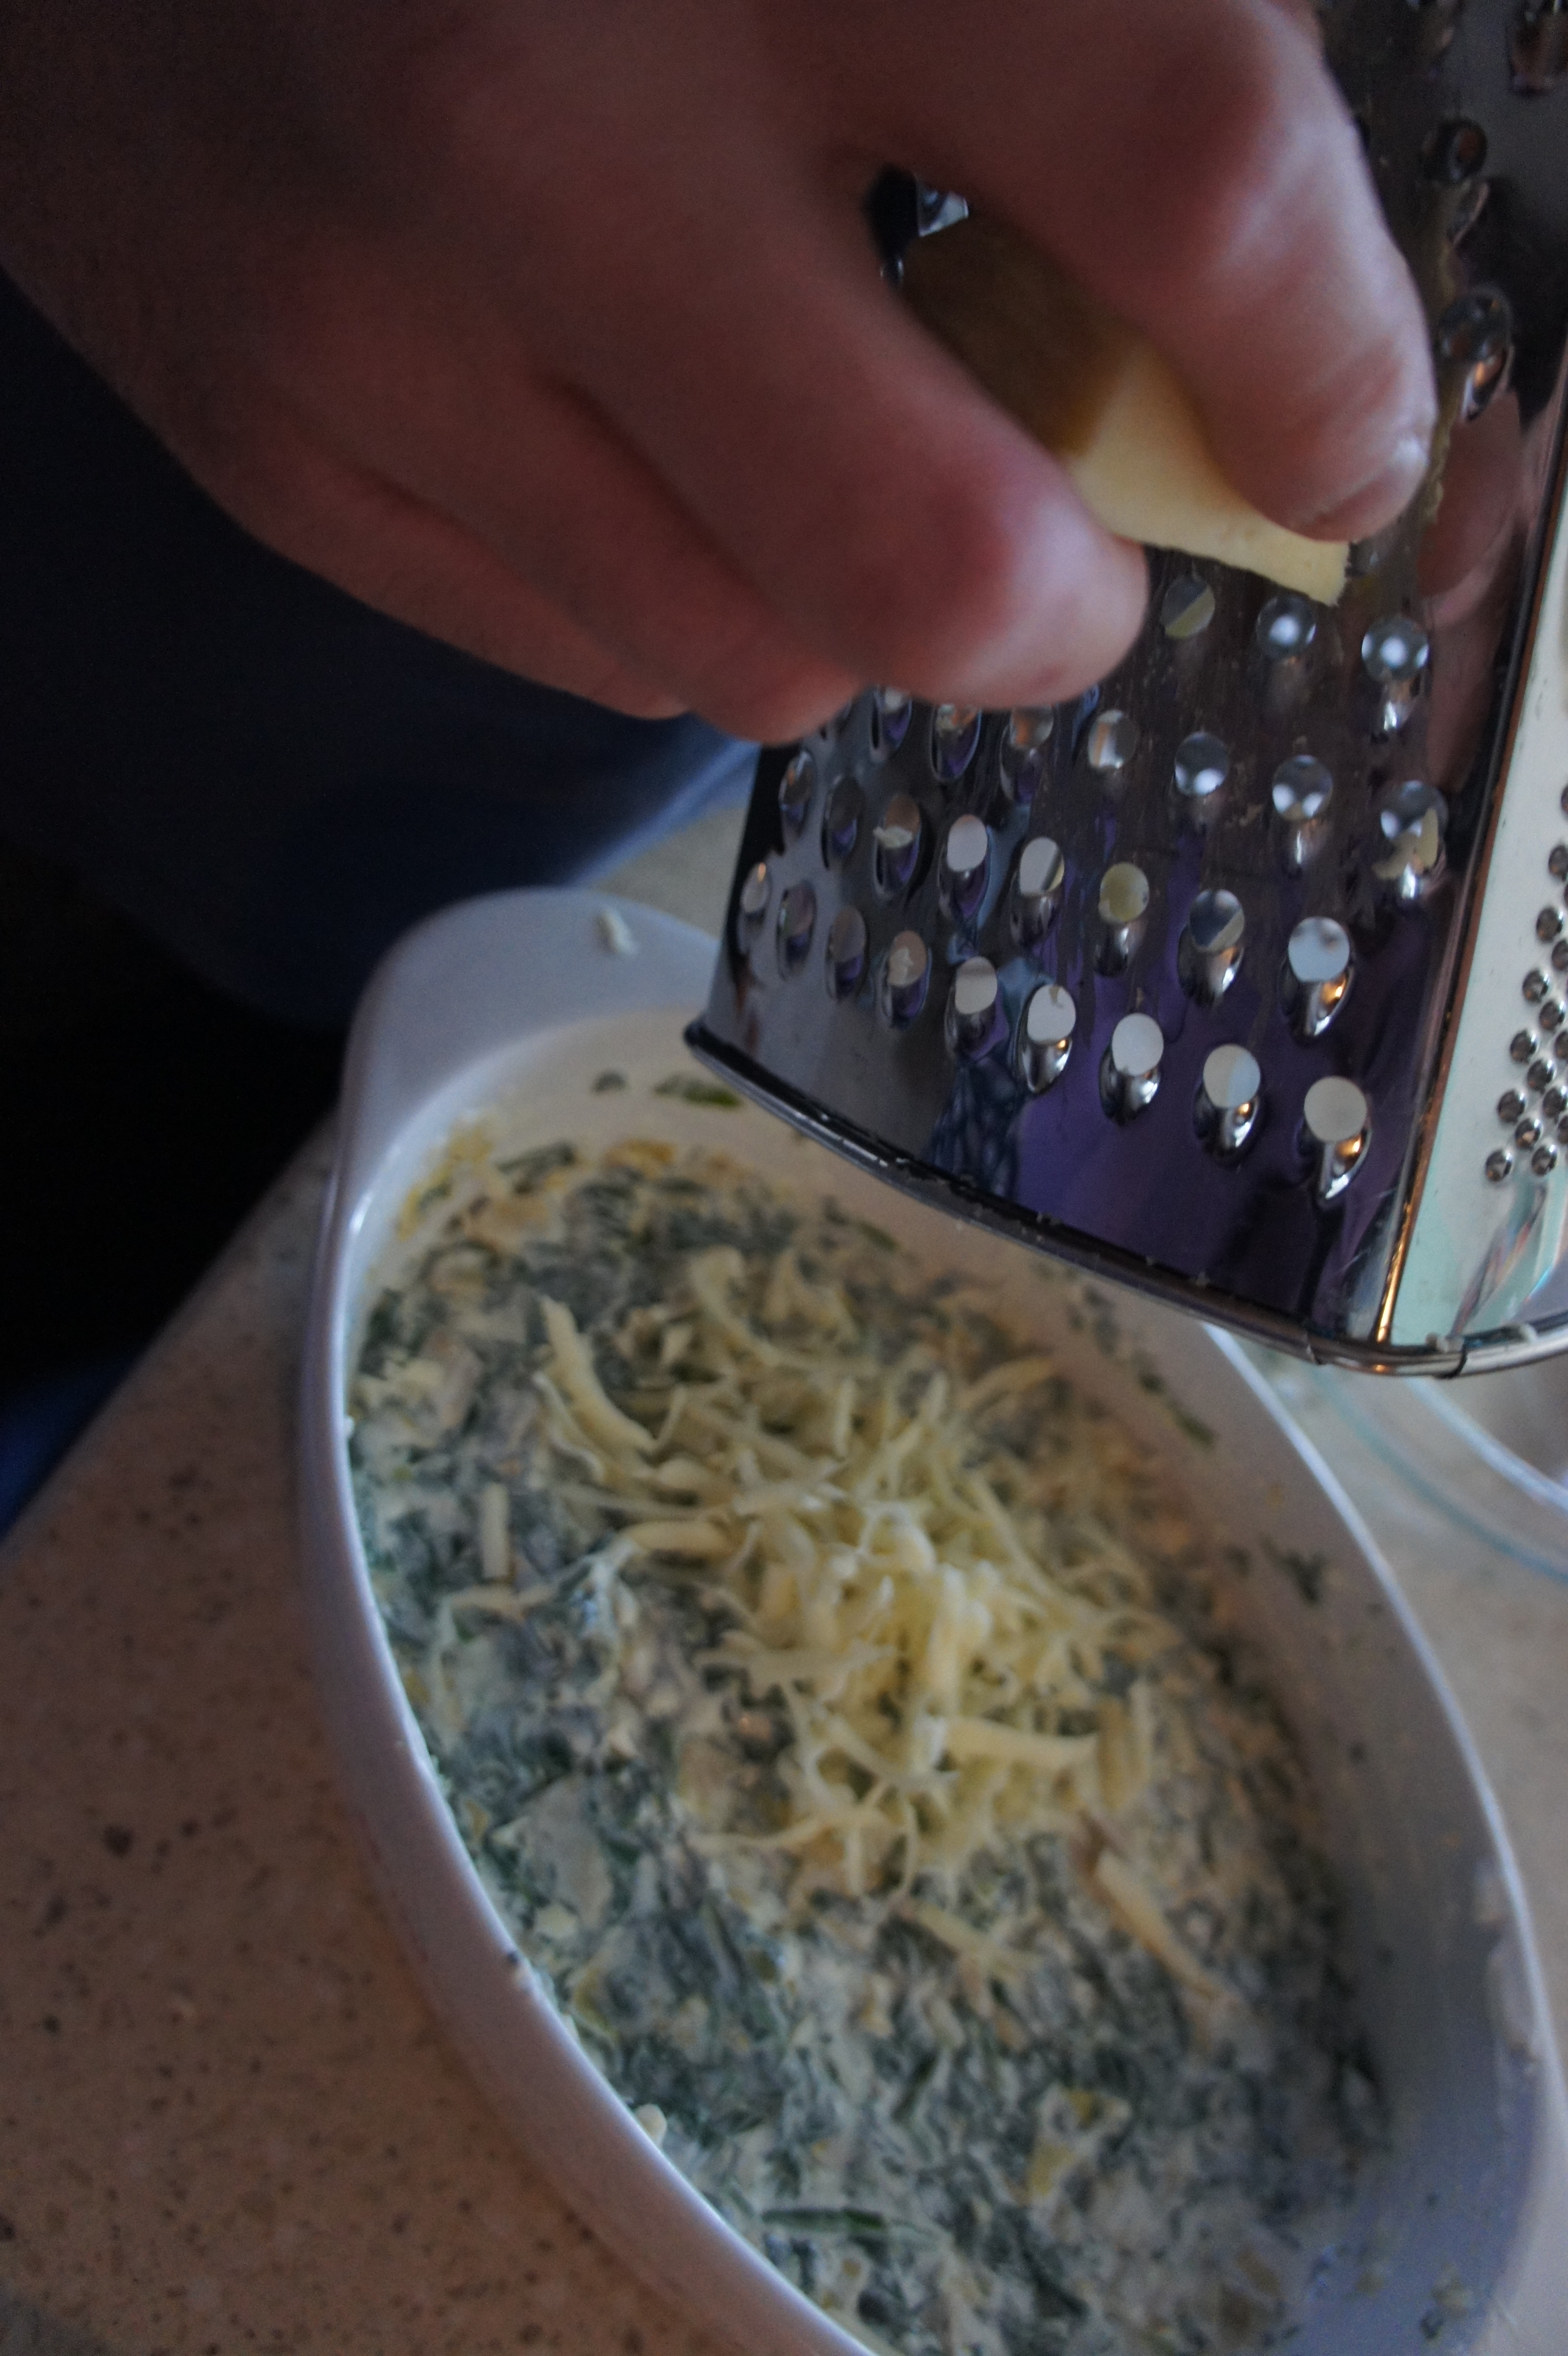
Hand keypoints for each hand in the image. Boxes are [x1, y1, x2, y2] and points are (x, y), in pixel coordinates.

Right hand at [0, 0, 1435, 738]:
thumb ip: (1064, 57)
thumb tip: (1249, 315)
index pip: (1178, 166)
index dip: (1314, 353)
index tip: (1332, 429)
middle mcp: (545, 121)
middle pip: (940, 564)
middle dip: (1067, 612)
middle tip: (1081, 564)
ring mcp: (382, 318)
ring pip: (762, 665)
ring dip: (854, 608)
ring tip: (815, 456)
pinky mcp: (285, 450)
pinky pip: (598, 660)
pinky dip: (683, 595)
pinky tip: (636, 441)